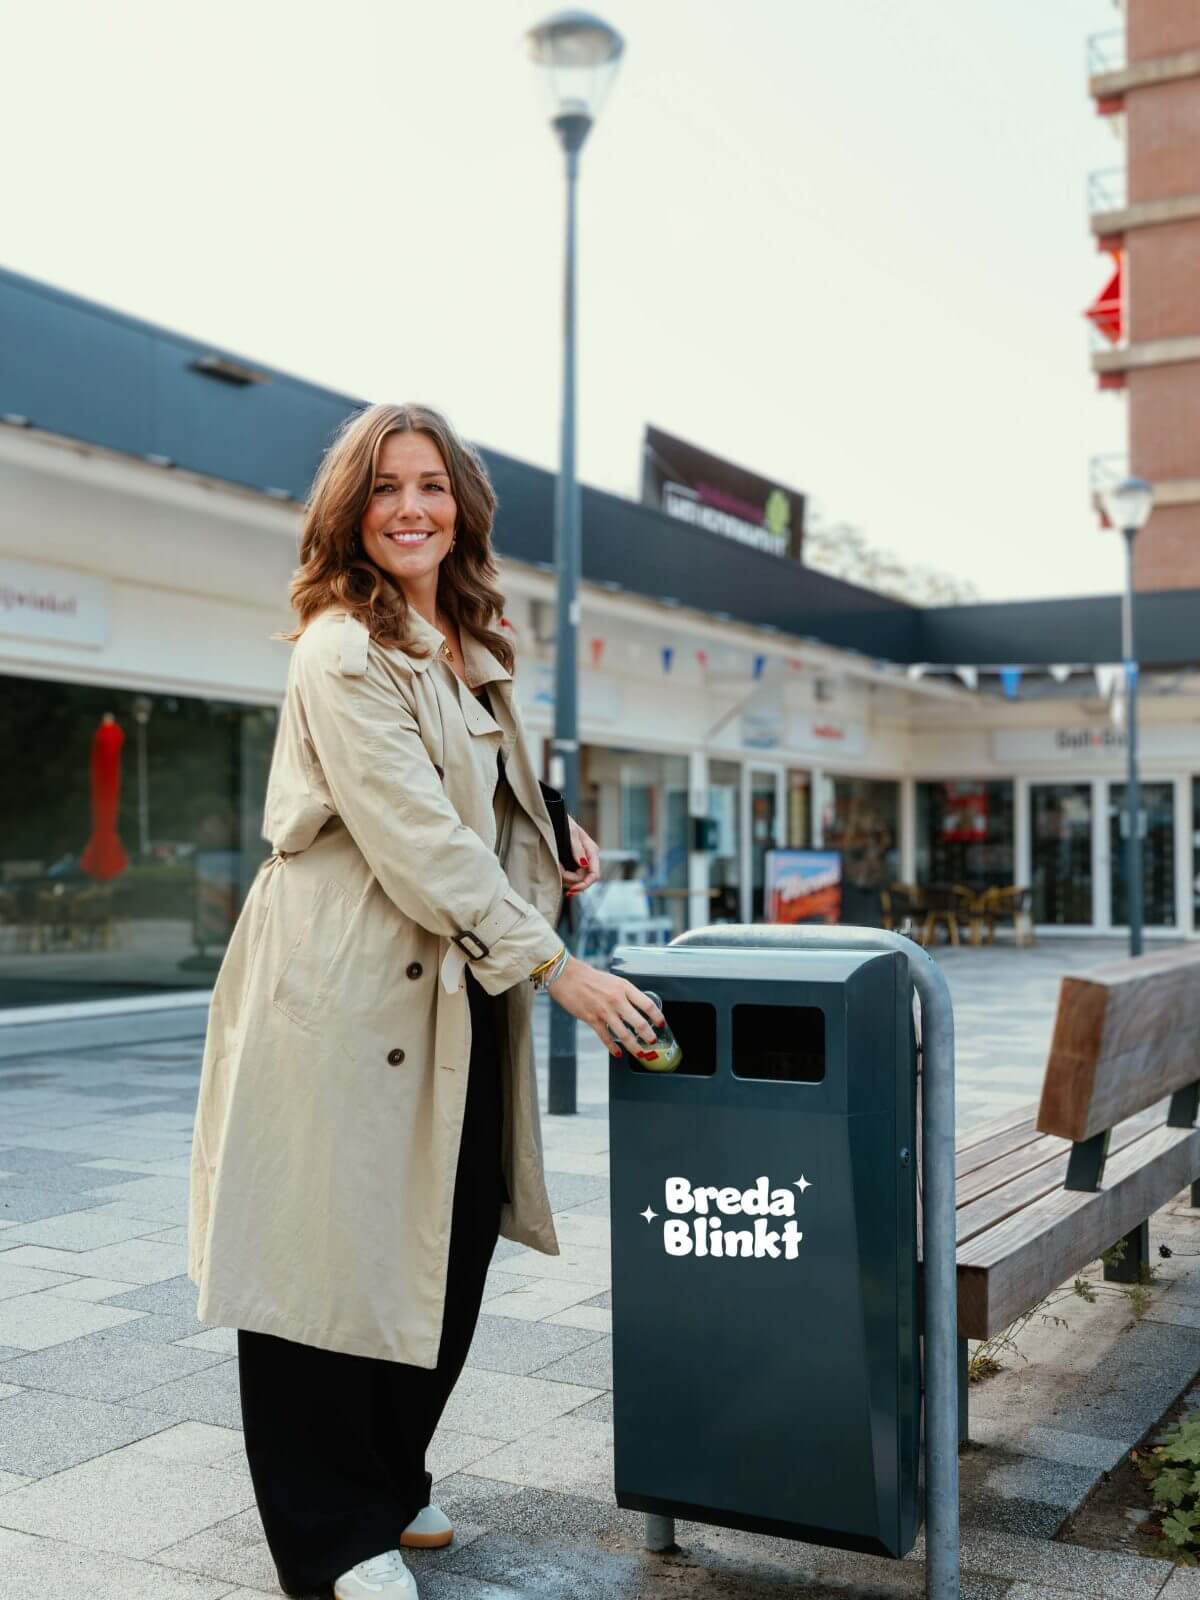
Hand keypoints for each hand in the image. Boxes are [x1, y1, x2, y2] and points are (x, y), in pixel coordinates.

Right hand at [548, 957, 664, 1056]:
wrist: (567, 976)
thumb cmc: (589, 977)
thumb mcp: (613, 981)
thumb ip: (625, 993)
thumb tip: (637, 1007)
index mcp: (624, 988)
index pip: (647, 1004)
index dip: (657, 1017)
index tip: (662, 1024)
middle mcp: (617, 1000)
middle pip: (639, 1023)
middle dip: (649, 1036)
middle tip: (653, 1042)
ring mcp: (605, 1011)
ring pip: (624, 1034)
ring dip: (634, 1046)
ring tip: (640, 1052)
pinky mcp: (592, 1019)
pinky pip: (606, 1038)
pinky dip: (613, 1048)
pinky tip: (618, 1053)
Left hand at [560, 815, 599, 897]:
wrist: (555, 817)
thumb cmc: (564, 822)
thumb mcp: (571, 832)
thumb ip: (577, 848)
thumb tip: (583, 864)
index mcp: (592, 851)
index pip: (594, 875)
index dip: (584, 885)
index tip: (571, 890)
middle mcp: (588, 858)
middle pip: (584, 880)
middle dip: (570, 880)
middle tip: (557, 870)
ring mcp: (581, 862)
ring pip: (576, 881)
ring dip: (564, 878)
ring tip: (555, 865)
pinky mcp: (573, 864)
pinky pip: (570, 877)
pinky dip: (562, 876)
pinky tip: (556, 868)